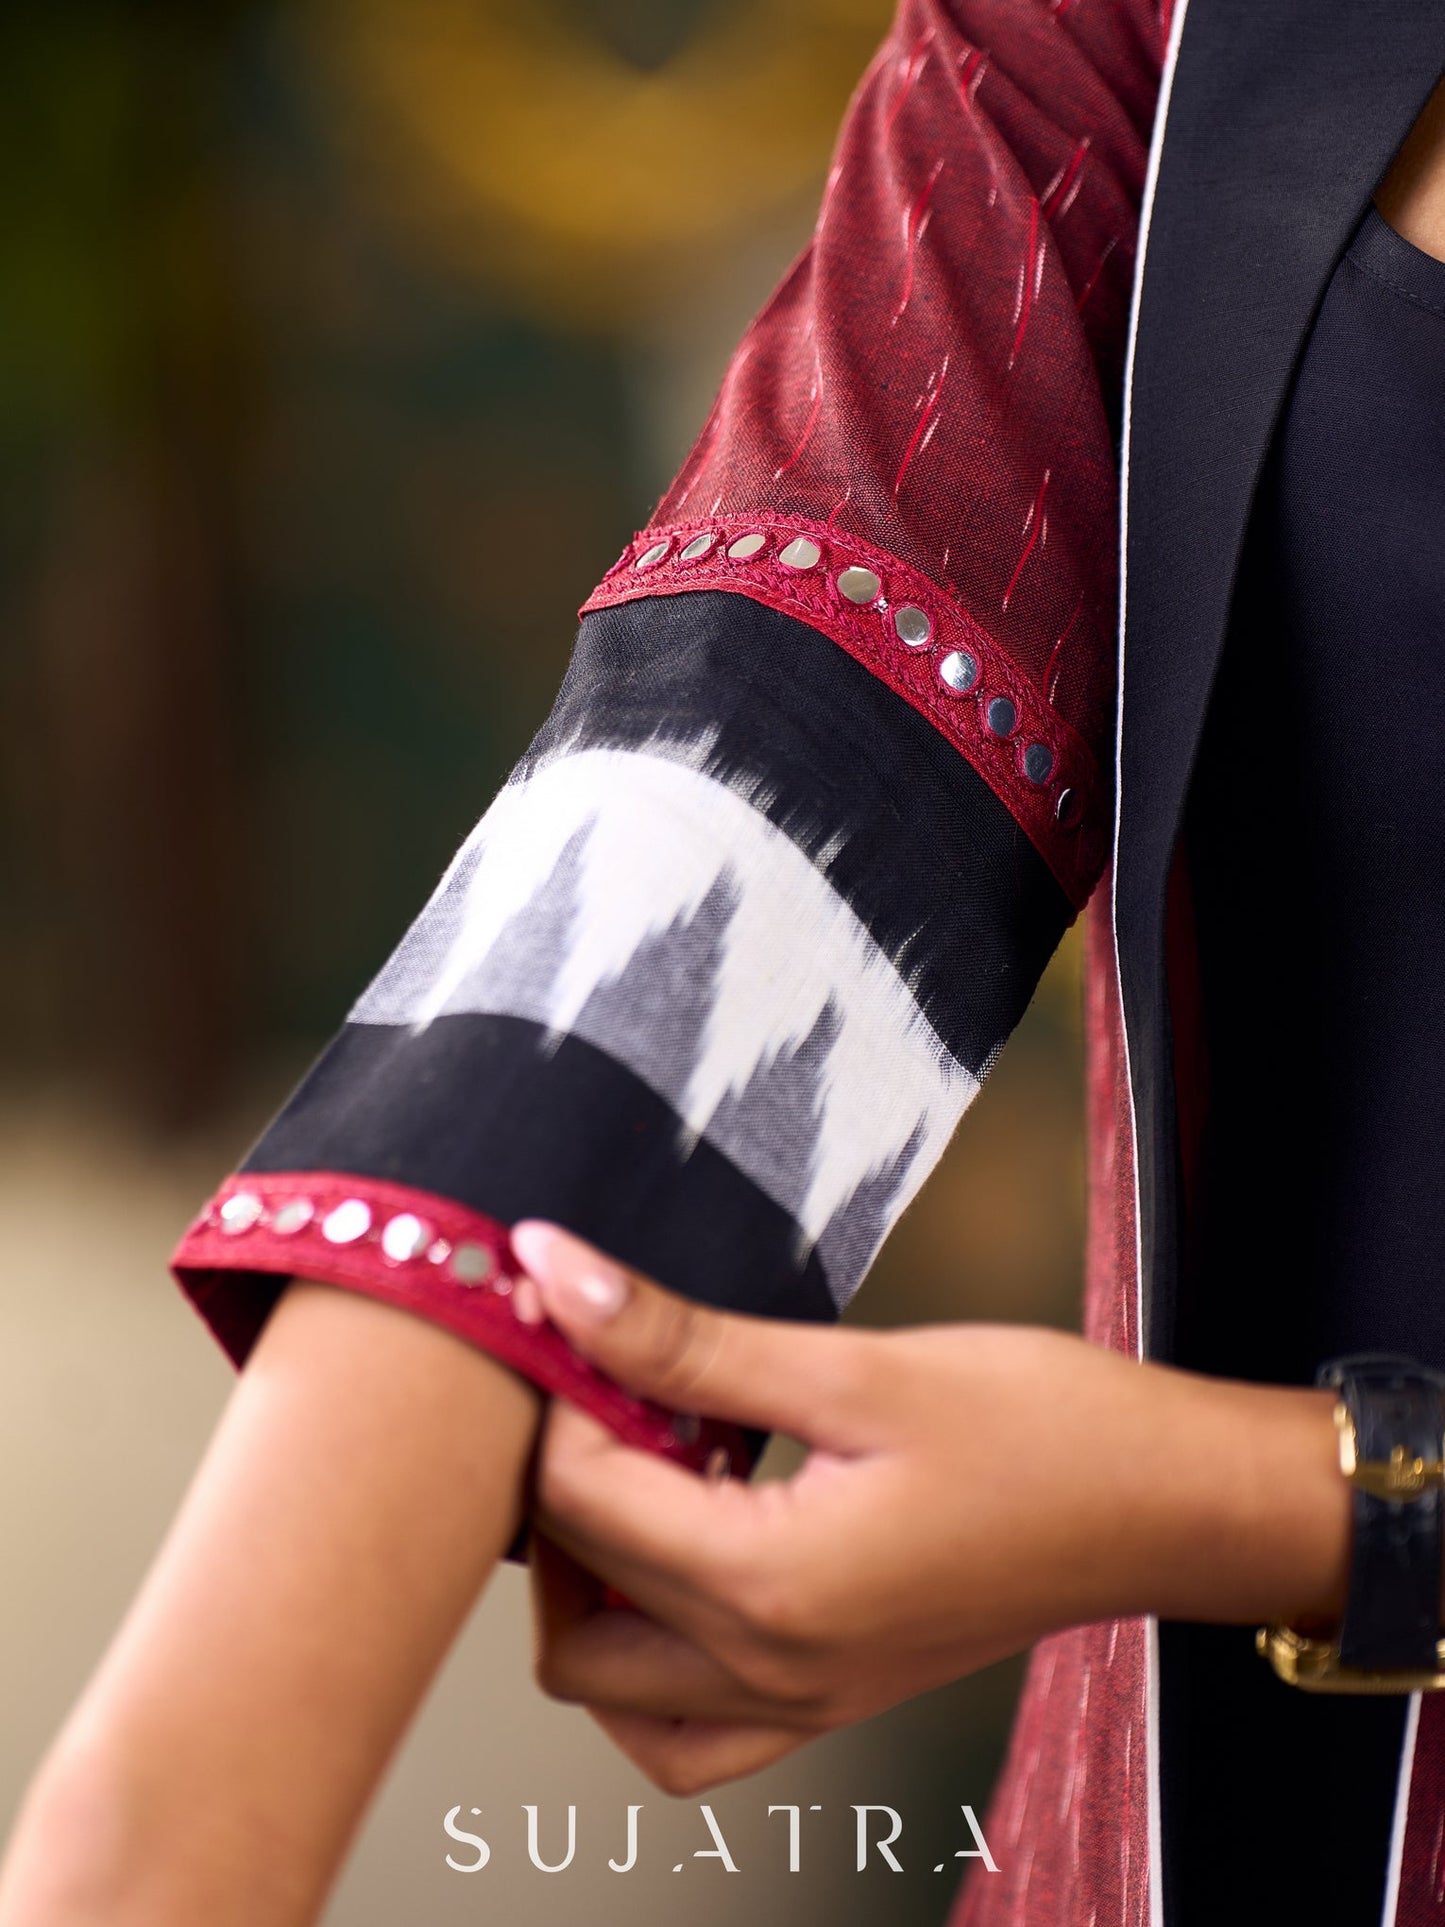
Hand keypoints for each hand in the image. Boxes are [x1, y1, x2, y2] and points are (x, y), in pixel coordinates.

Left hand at [513, 1222, 1349, 1794]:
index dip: (559, 1392)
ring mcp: (800, 1703)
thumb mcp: (855, 1366)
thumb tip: (558, 1277)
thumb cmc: (1042, 1429)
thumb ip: (686, 1340)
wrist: (1164, 1503)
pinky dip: (648, 1651)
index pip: (579, 1500)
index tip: (574, 1314)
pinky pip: (685, 1722)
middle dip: (560, 1485)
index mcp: (769, 1587)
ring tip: (647, 1469)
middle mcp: (770, 1671)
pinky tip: (690, 1544)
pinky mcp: (827, 1697)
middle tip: (609, 1387)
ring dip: (590, 1583)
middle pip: (572, 1605)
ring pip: (608, 1687)